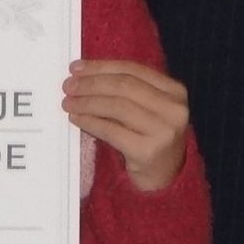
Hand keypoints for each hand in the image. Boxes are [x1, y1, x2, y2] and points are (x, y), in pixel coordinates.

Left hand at [64, 59, 189, 191]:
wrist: (164, 177)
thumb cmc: (149, 137)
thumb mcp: (146, 108)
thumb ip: (125, 89)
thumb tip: (82, 74)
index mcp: (175, 90)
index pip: (133, 70)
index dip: (101, 67)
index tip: (76, 68)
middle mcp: (174, 108)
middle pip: (124, 86)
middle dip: (92, 84)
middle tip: (68, 86)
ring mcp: (163, 131)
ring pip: (117, 106)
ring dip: (87, 102)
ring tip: (69, 103)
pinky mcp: (148, 151)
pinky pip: (111, 131)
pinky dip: (90, 122)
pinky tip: (77, 119)